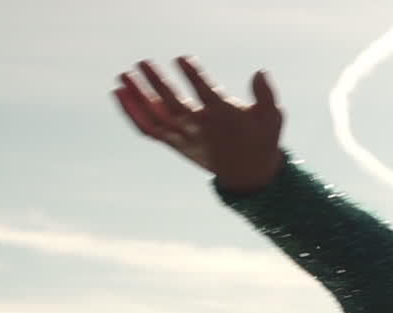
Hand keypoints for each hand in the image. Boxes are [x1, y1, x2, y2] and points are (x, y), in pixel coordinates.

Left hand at [112, 57, 284, 192]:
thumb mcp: (272, 118)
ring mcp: (186, 137)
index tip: (182, 59)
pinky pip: (149, 129)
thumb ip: (266, 95)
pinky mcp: (175, 144)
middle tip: (143, 62)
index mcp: (224, 117)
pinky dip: (132, 114)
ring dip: (136, 98)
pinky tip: (120, 94)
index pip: (206, 95)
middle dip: (157, 83)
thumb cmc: (261, 139)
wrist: (248, 173)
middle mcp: (201, 128)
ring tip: (122, 77)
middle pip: (174, 104)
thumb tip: (258, 72)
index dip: (194, 76)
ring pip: (156, 118)